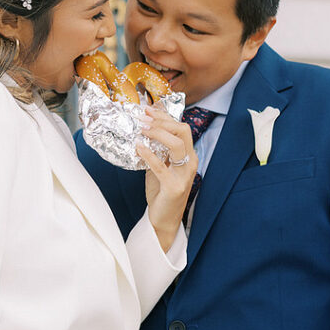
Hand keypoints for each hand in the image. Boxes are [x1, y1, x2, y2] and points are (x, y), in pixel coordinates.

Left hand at [135, 106, 196, 252]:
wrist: (163, 219)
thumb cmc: (161, 193)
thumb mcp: (159, 167)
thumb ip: (157, 151)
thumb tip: (143, 131)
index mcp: (188, 156)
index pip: (181, 129)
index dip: (165, 117)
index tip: (148, 110)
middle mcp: (190, 163)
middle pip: (183, 132)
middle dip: (163, 121)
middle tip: (143, 118)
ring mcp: (184, 175)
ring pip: (177, 145)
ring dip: (158, 134)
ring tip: (142, 129)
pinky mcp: (174, 187)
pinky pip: (162, 167)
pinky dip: (149, 155)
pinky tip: (139, 147)